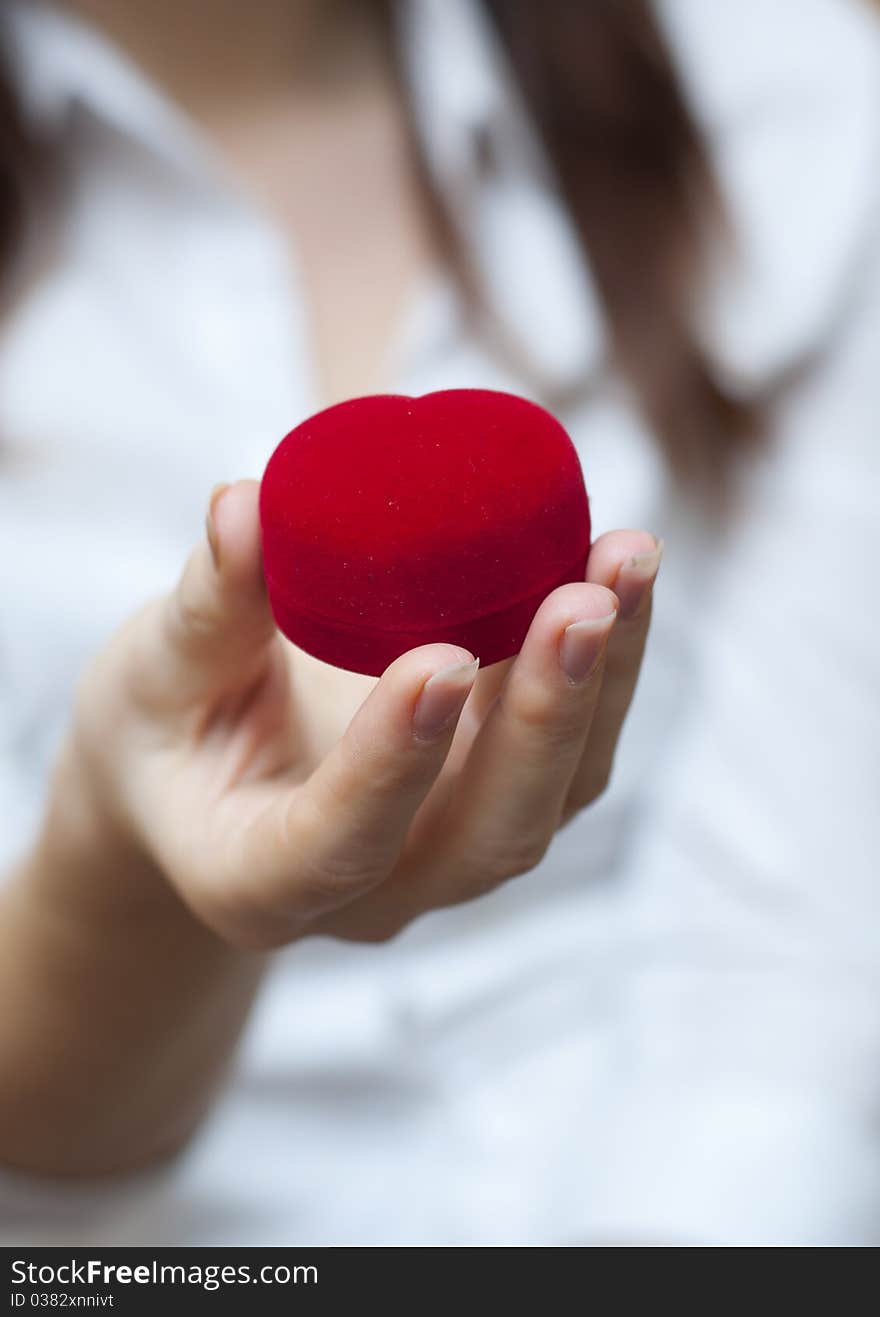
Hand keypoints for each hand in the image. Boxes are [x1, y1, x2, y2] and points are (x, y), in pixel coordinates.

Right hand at [69, 480, 661, 947]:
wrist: (213, 783)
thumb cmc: (167, 736)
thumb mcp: (154, 677)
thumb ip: (204, 608)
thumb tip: (241, 502)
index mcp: (261, 881)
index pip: (335, 848)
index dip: (392, 765)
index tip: (441, 657)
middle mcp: (380, 891)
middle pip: (489, 836)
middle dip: (547, 719)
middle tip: (581, 597)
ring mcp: (453, 852)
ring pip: (556, 796)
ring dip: (605, 678)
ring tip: (627, 557)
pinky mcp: (500, 798)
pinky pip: (573, 748)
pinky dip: (609, 662)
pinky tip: (620, 570)